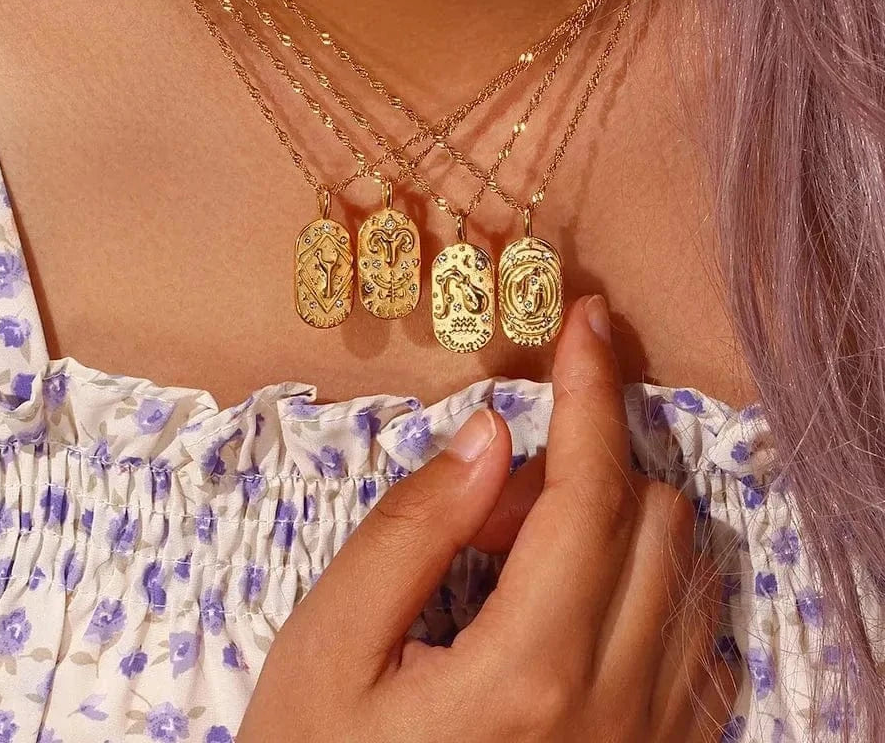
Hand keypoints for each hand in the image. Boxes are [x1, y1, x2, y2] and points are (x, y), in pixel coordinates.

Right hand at [237, 295, 737, 741]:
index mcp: (528, 669)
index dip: (590, 391)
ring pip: (686, 574)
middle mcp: (615, 709)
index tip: (586, 322)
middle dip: (579, 470)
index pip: (589, 491)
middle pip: (653, 518)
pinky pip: (697, 644)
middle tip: (490, 505)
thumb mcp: (328, 647)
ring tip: (517, 565)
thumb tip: (487, 436)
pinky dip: (646, 589)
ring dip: (611, 527)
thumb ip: (409, 529)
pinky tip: (575, 608)